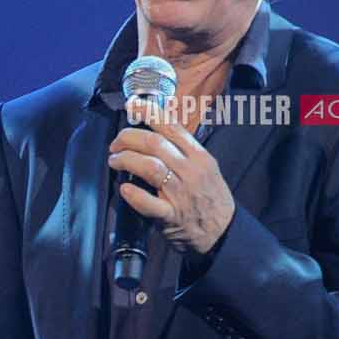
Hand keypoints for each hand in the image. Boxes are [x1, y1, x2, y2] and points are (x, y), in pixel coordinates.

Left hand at [107, 109, 234, 254]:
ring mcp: (181, 194)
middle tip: (116, 144)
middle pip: (154, 143)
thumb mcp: (205, 168)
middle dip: (128, 138)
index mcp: (199, 156)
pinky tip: (124, 189)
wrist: (224, 232)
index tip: (132, 107)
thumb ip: (183, 151)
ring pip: (149, 167)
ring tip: (114, 161)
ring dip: (126, 160)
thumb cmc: (210, 198)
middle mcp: (191, 171)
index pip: (171, 126)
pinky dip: (134, 194)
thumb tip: (154, 135)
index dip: (148, 112)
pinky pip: (149, 203)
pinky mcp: (171, 216)